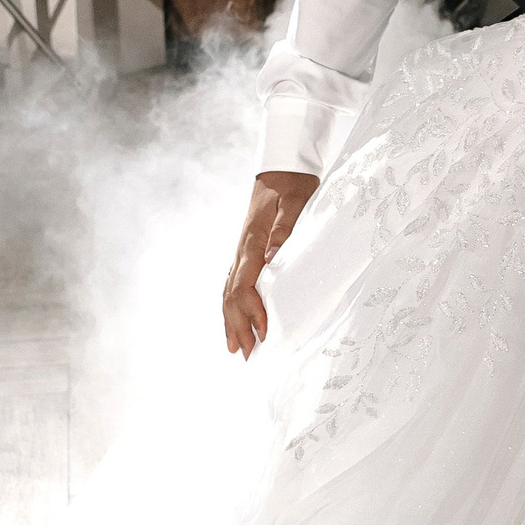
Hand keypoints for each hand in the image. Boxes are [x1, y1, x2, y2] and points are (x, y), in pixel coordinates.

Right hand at [223, 171, 318, 355]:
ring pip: (229, 292)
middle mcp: (243, 251)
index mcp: (253, 243)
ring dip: (231, 321)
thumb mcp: (296, 202)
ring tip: (236, 348)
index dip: (252, 312)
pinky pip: (234, 284)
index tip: (264, 333)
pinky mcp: (247, 252)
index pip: (245, 286)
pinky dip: (232, 306)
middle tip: (247, 355)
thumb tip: (271, 256)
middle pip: (231, 296)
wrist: (282, 169)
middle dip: (237, 326)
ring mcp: (242, 252)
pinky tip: (237, 320)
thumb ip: (284, 228)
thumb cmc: (293, 185)